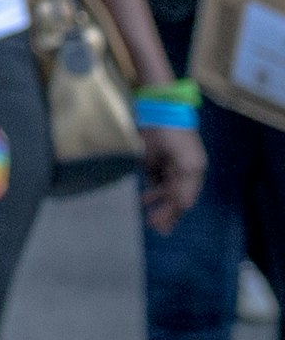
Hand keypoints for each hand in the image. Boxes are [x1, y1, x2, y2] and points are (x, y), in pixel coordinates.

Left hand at [141, 119, 206, 234]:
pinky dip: (152, 189)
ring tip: (148, 214)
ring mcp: (168, 165)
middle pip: (175, 197)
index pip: (184, 199)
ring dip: (158, 202)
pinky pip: (154, 179)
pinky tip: (146, 198)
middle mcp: (182, 172)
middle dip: (165, 212)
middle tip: (153, 226)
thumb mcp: (186, 165)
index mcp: (193, 173)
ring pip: (164, 190)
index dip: (173, 213)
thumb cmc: (177, 139)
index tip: (160, 226)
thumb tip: (183, 208)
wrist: (161, 113)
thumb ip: (183, 187)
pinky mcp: (153, 159)